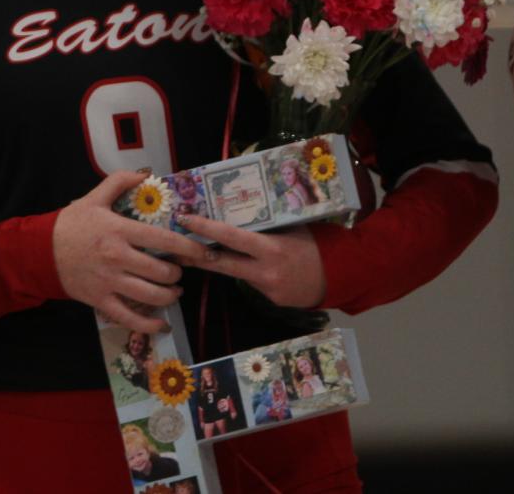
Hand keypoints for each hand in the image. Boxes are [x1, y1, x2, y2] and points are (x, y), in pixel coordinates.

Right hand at [52, 171, 204, 333]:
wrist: (40, 252)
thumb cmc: (71, 224)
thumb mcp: (93, 198)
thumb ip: (119, 182)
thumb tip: (146, 175)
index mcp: (119, 230)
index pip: (163, 240)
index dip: (188, 247)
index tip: (202, 251)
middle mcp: (117, 257)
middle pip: (161, 271)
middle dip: (177, 273)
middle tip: (179, 270)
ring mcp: (109, 282)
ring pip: (151, 296)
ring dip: (169, 296)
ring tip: (174, 291)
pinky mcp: (101, 301)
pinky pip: (130, 318)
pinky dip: (149, 325)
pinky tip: (161, 324)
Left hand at [177, 215, 325, 309]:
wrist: (340, 276)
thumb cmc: (316, 244)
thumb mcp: (291, 228)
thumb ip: (265, 226)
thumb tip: (236, 213)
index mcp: (270, 249)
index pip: (229, 238)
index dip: (204, 229)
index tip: (184, 220)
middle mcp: (264, 272)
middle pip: (220, 264)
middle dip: (195, 255)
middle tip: (173, 246)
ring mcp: (266, 289)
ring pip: (235, 273)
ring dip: (221, 263)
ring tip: (202, 252)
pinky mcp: (270, 301)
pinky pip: (252, 283)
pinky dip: (250, 272)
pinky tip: (257, 267)